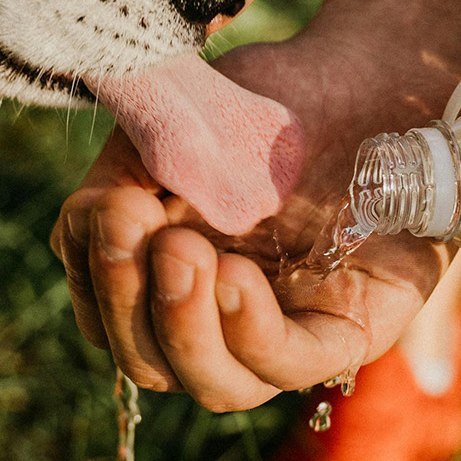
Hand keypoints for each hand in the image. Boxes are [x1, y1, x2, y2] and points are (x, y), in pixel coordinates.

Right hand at [50, 30, 456, 410]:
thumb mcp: (177, 126)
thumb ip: (124, 171)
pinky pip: (290, 365)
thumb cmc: (267, 104)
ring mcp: (282, 332)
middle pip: (148, 359)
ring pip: (215, 383)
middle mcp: (220, 317)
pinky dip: (249, 332)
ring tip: (184, 251)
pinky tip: (234, 278)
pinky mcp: (345, 331)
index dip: (94, 275)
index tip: (101, 207)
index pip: (106, 314)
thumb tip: (91, 221)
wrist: (368, 77)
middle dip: (127, 299)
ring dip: (182, 324)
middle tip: (130, 223)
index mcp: (167, 275)